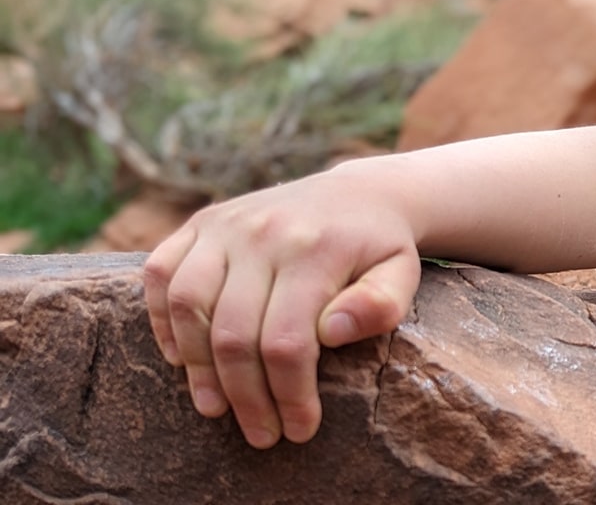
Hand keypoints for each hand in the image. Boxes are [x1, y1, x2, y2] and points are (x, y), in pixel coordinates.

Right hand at [142, 166, 421, 448]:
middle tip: (261, 434)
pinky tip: (181, 360)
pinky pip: (161, 273)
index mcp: (315, 250)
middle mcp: (263, 232)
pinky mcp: (202, 222)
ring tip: (216, 408)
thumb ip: (381, 305)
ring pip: (187, 304)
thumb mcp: (402, 275)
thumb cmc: (379, 249)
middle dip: (245, 395)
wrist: (358, 194)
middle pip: (233, 331)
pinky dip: (160, 320)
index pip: (286, 340)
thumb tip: (330, 333)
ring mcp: (226, 224)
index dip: (289, 394)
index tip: (299, 430)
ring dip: (197, 367)